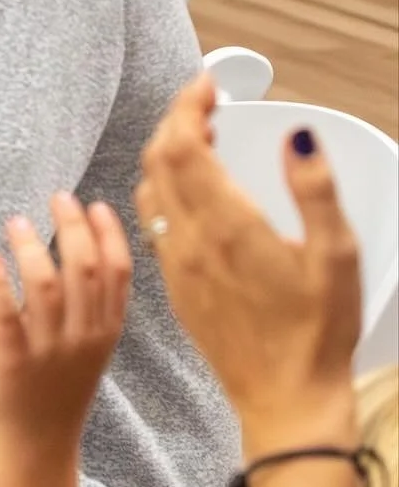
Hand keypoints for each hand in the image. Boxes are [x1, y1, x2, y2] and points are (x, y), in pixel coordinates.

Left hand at [0, 192, 132, 445]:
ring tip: (16, 221)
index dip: (109, 234)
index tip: (94, 204)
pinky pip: (6, 315)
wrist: (38, 443)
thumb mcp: (92, 347)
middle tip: (56, 198)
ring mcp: (49, 349)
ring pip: (45, 286)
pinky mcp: (13, 360)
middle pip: (84, 270)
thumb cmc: (61, 388)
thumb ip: (92, 306)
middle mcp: (84, 337)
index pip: (118, 272)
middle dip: (73, 227)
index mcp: (107, 330)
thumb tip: (81, 245)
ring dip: (30, 247)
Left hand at [137, 74, 361, 450]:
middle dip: (174, 122)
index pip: (183, 146)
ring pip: (149, 191)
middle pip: (158, 161)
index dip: (187, 106)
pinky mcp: (174, 287)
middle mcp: (189, 243)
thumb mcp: (337, 255)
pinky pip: (152, 224)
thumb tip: (298, 137)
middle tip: (204, 105)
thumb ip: (315, 190)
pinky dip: (163, 190)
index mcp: (227, 227)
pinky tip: (193, 192)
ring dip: (165, 155)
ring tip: (201, 140)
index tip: (206, 85)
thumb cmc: (317, 332)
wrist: (284, 400)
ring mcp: (175, 266)